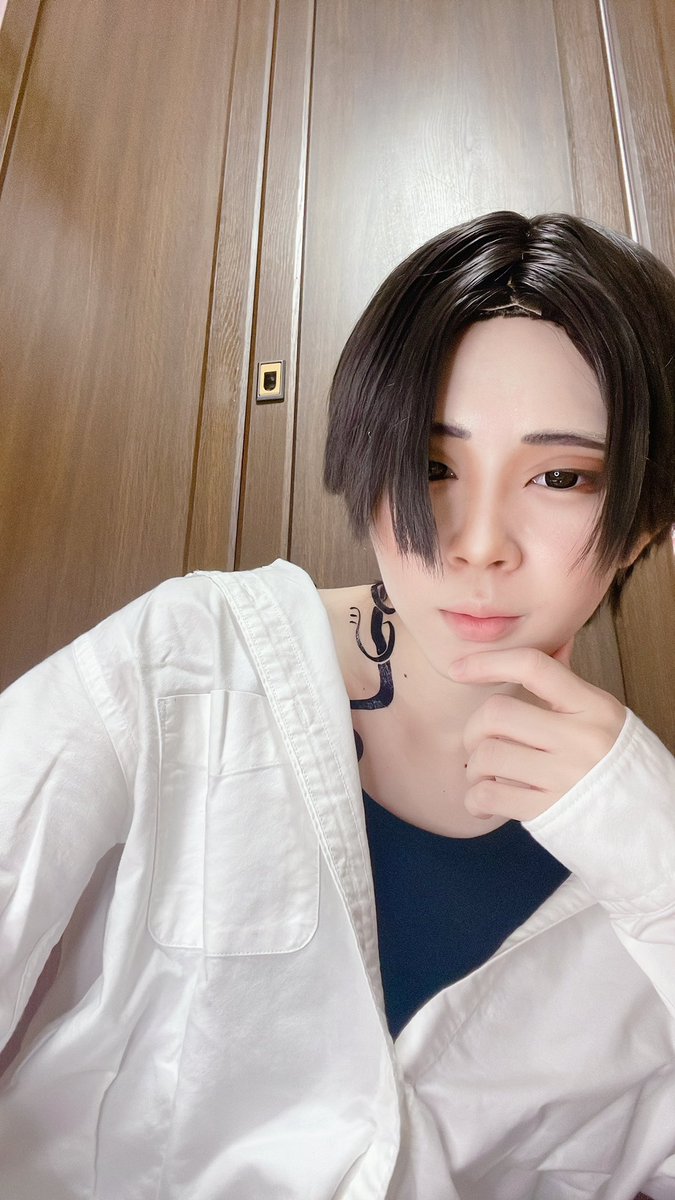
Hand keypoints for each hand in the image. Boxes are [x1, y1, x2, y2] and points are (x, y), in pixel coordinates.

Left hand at [450, 643, 626, 820]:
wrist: (648, 824)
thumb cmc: (616, 764)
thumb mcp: (603, 717)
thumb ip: (570, 686)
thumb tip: (557, 642)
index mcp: (593, 706)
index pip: (534, 666)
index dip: (488, 662)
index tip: (459, 669)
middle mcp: (580, 739)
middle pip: (497, 714)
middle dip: (474, 729)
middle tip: (479, 743)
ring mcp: (565, 777)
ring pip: (487, 756)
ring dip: (474, 767)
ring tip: (486, 774)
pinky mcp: (550, 812)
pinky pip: (489, 796)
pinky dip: (475, 798)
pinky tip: (484, 799)